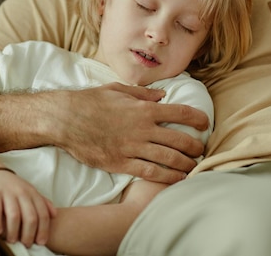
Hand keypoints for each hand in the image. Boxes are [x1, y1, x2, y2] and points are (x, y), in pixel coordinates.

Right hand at [0, 169, 55, 246]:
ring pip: (14, 215)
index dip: (43, 230)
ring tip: (12, 240)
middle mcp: (21, 193)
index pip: (43, 214)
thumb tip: (55, 215)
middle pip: (30, 217)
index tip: (40, 242)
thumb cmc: (13, 186)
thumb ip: (43, 202)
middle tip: (26, 244)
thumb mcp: (30, 191)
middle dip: (29, 234)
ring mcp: (7, 193)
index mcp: (32, 193)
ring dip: (14, 231)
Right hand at [52, 83, 208, 183]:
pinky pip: (150, 173)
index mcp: (143, 108)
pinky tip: (177, 180)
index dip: (197, 119)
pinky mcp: (121, 163)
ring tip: (194, 167)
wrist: (65, 119)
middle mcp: (142, 128)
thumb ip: (142, 93)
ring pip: (169, 159)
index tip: (205, 123)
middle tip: (202, 150)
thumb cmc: (90, 101)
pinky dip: (167, 178)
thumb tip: (162, 96)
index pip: (179, 113)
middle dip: (195, 146)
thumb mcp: (117, 89)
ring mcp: (132, 147)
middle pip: (179, 140)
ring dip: (186, 164)